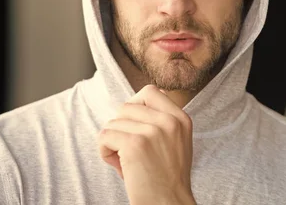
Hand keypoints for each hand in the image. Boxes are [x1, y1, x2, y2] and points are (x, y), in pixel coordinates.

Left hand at [98, 85, 195, 204]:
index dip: (134, 106)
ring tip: (124, 160)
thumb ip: (162, 121)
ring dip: (112, 141)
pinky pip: (105, 136)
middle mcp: (169, 121)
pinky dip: (104, 151)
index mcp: (181, 118)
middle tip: (127, 148)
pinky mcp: (135, 144)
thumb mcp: (176, 141)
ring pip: (113, 122)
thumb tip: (133, 103)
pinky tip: (117, 165)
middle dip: (120, 127)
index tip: (133, 126)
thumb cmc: (166, 178)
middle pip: (126, 107)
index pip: (150, 92)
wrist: (169, 204)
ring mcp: (153, 131)